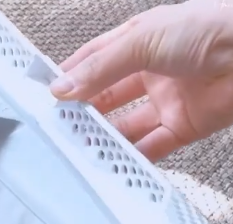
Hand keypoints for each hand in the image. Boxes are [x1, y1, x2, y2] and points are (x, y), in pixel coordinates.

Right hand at [49, 0, 232, 161]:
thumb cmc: (209, 29)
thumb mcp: (142, 40)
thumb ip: (100, 68)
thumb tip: (61, 88)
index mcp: (140, 40)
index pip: (95, 59)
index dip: (71, 75)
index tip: (45, 92)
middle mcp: (151, 70)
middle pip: (107, 96)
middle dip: (83, 110)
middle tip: (58, 124)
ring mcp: (168, 99)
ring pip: (127, 124)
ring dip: (105, 136)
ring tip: (79, 147)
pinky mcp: (186, 125)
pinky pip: (154, 145)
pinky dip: (134, 156)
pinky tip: (114, 162)